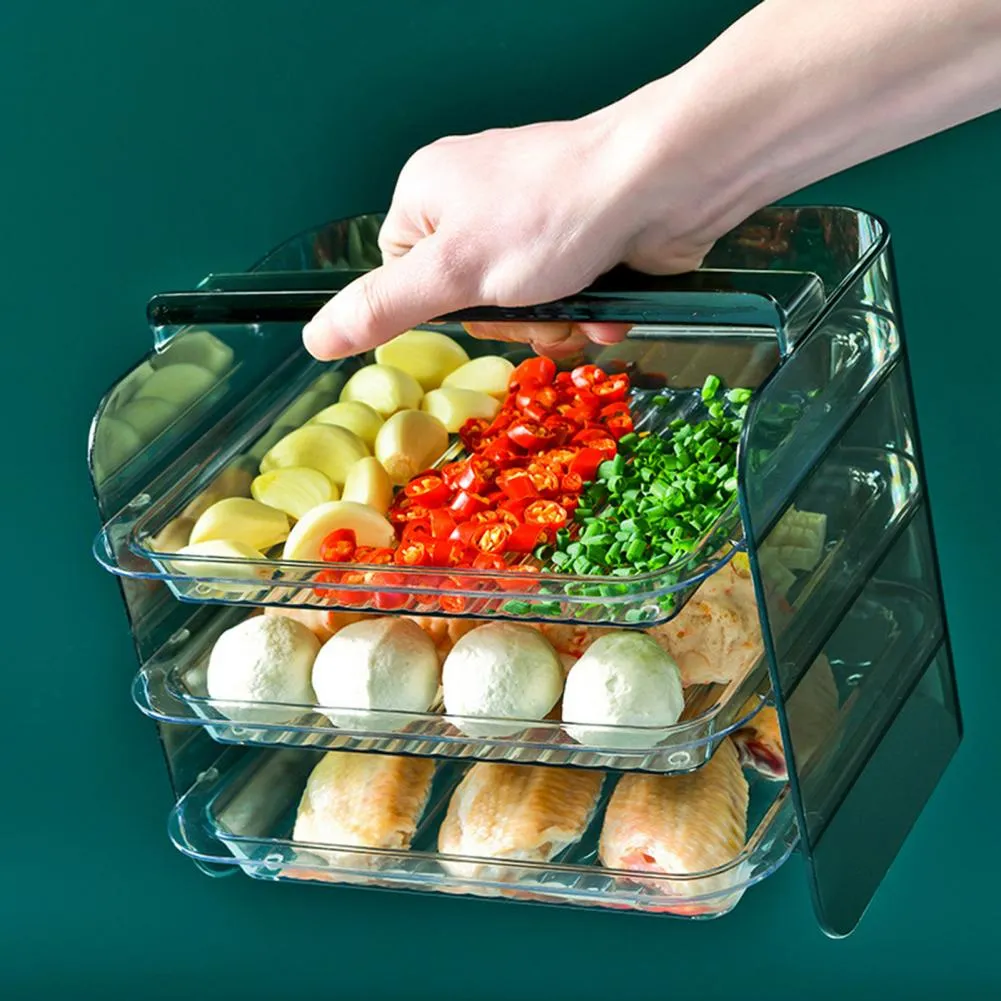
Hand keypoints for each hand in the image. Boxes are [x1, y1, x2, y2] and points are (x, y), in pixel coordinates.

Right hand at [303, 109, 714, 359]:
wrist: (663, 183)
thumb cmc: (553, 215)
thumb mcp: (453, 272)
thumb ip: (382, 309)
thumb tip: (315, 336)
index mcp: (428, 196)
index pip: (403, 282)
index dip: (443, 310)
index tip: (478, 302)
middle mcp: (476, 205)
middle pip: (468, 305)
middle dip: (513, 323)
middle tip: (540, 303)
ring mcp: (531, 224)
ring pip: (522, 311)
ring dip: (555, 322)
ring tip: (581, 299)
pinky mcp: (577, 243)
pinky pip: (564, 301)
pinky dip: (586, 311)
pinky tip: (608, 302)